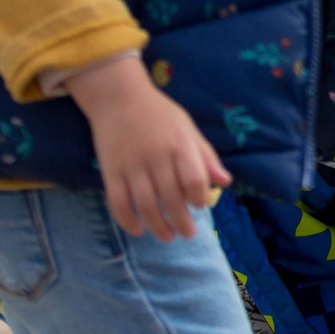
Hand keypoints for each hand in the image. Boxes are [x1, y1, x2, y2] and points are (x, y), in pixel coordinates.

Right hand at [69, 57, 228, 240]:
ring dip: (157, 226)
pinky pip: (117, 201)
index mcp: (179, 144)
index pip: (194, 179)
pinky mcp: (110, 170)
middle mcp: (155, 155)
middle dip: (181, 221)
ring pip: (145, 204)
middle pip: (170, 197)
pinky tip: (138, 229)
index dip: (199, 198)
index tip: (201, 206)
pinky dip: (127, 220)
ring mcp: (131, 164)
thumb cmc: (159, 114)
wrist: (118, 97)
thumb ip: (205, 156)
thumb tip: (224, 183)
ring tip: (167, 236)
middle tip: (187, 234)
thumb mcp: (187, 128)